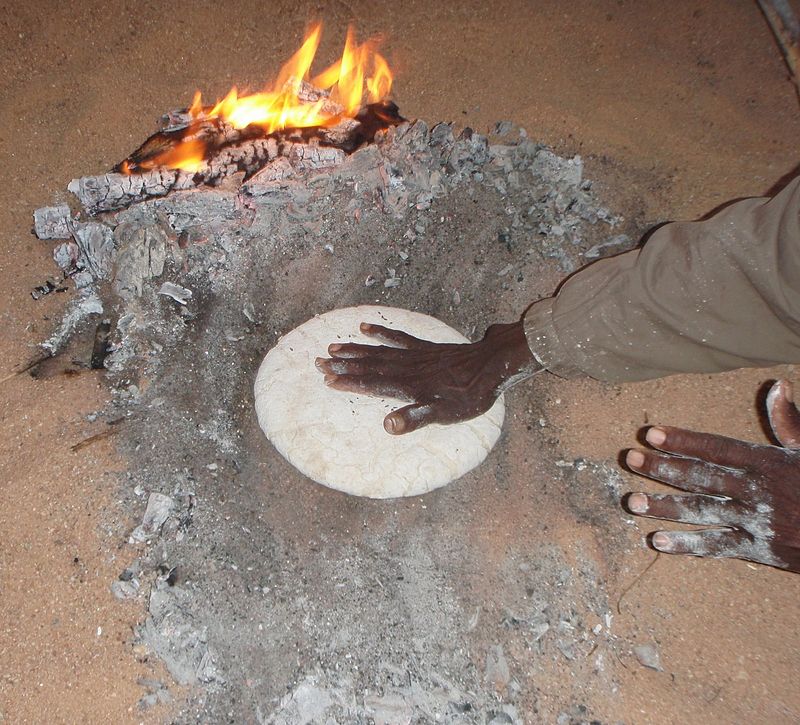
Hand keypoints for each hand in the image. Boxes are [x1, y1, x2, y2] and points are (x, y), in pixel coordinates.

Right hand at [315, 319, 540, 433]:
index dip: (349, 382)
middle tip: (317, 362)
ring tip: (333, 347)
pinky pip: (398, 338)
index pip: (372, 384)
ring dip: (355, 350)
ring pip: (378, 351)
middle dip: (343, 365)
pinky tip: (366, 327)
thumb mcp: (444, 414)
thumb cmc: (470, 395)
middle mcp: (407, 368)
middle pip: (369, 365)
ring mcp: (415, 355)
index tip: (327, 379)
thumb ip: (415, 418)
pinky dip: (381, 333)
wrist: (493, 365)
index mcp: (408, 386)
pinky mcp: (425, 347)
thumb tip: (388, 426)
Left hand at [624, 380, 799, 572]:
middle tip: (631, 460)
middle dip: (664, 468)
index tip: (651, 433)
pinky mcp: (761, 550)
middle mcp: (759, 491)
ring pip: (703, 511)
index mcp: (770, 463)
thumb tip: (778, 385)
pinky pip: (719, 546)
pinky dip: (688, 546)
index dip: (683, 440)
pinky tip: (658, 542)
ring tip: (632, 502)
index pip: (717, 448)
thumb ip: (790, 422)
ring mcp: (757, 522)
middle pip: (702, 477)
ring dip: (665, 507)